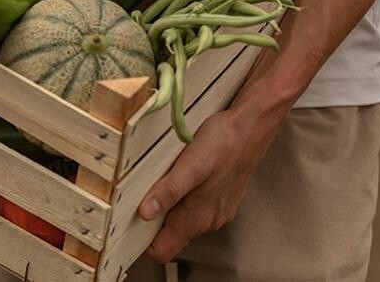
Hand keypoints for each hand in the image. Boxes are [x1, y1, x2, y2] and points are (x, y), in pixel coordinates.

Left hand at [138, 107, 280, 263]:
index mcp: (196, 218)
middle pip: (169, 235)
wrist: (252, 127)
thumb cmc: (224, 142)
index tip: (128, 223)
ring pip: (182, 219)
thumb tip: (145, 213)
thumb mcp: (191, 165)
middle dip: (152, 220)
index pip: (161, 251)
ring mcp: (215, 210)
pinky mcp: (220, 198)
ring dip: (168, 205)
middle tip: (141, 192)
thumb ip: (168, 191)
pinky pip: (195, 206)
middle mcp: (207, 220)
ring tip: (163, 179)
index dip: (142, 241)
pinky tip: (183, 174)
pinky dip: (184, 195)